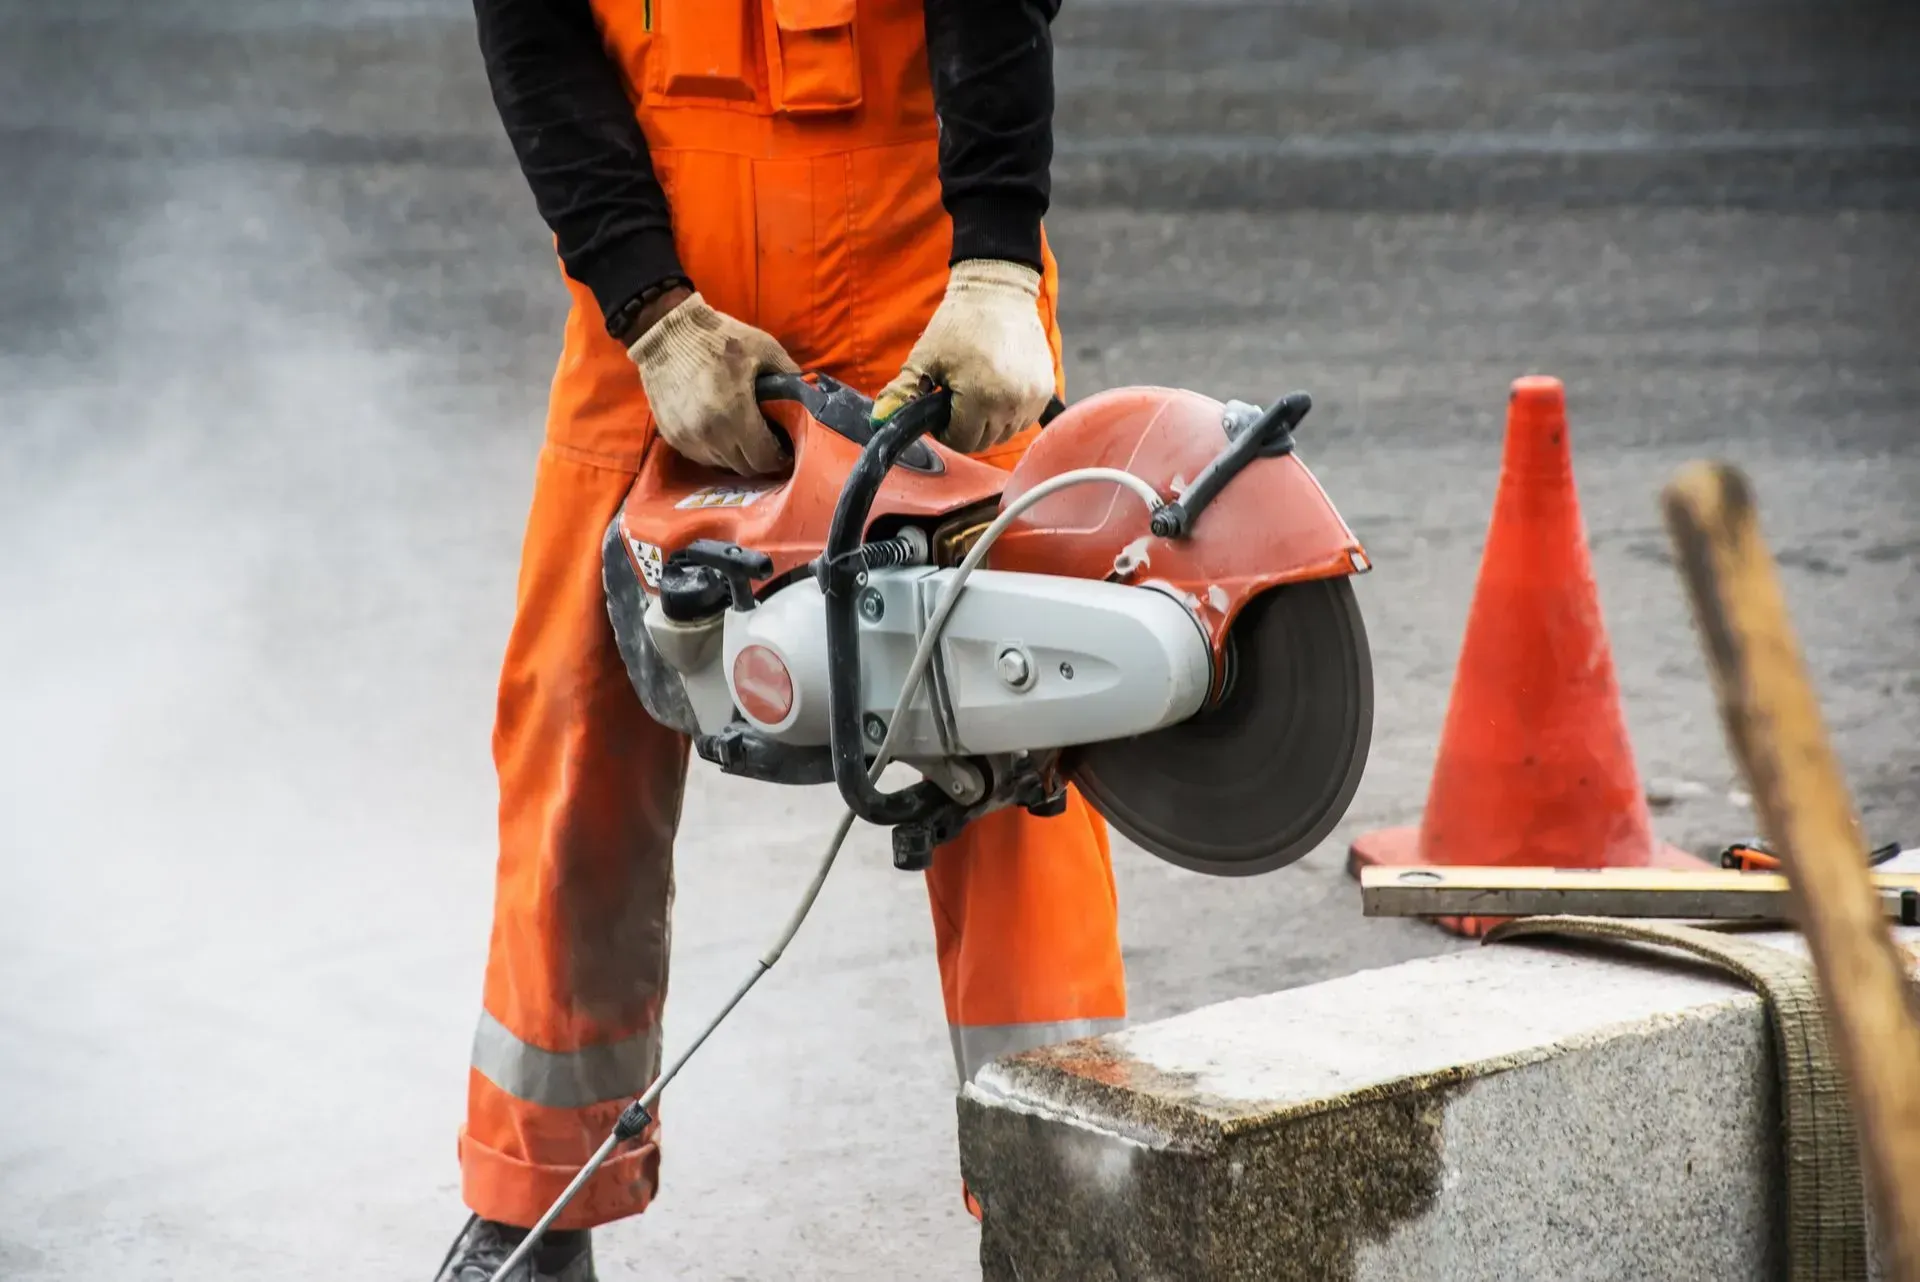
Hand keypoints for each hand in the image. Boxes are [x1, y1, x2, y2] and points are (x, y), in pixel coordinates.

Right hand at [627, 291, 799, 474]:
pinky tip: (723, 431)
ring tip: (746, 436)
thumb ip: (790, 374)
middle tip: (769, 444)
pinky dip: (715, 450)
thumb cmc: (719, 337)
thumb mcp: (764, 347)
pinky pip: (702, 456)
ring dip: (737, 456)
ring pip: (722, 465)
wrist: (665, 331)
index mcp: (734, 413)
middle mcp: (709, 434)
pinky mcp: (672, 436)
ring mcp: (688, 438)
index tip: (785, 448)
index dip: (778, 457)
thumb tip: (809, 396)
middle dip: (761, 460)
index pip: (763, 459)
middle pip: (745, 468)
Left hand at [872, 260, 1053, 453]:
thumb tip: (880, 418)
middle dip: (966, 426)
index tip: (942, 407)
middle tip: (957, 397)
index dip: (945, 430)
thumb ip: (903, 392)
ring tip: (978, 390)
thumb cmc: (959, 323)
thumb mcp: (925, 357)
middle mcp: (1012, 403)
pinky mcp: (1045, 390)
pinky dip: (1009, 411)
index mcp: (982, 397)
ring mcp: (1033, 397)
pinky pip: (1023, 418)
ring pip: (1005, 432)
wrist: (998, 292)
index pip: (962, 441)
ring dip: (988, 421)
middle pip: (985, 441)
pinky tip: (998, 387)